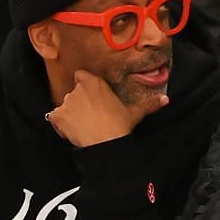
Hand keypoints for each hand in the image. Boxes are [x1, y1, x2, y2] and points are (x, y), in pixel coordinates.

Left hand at [44, 69, 164, 147]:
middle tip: (90, 115)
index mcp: (93, 82)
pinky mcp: (57, 117)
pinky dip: (60, 125)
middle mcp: (77, 89)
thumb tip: (165, 99)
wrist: (106, 143)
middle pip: (73, 92)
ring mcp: (66, 103)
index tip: (91, 96)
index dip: (85, 86)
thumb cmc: (119, 125)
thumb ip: (148, 103)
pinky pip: (54, 118)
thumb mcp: (134, 112)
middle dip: (78, 102)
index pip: (81, 76)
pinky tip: (72, 131)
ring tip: (83, 126)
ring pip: (64, 106)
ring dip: (69, 114)